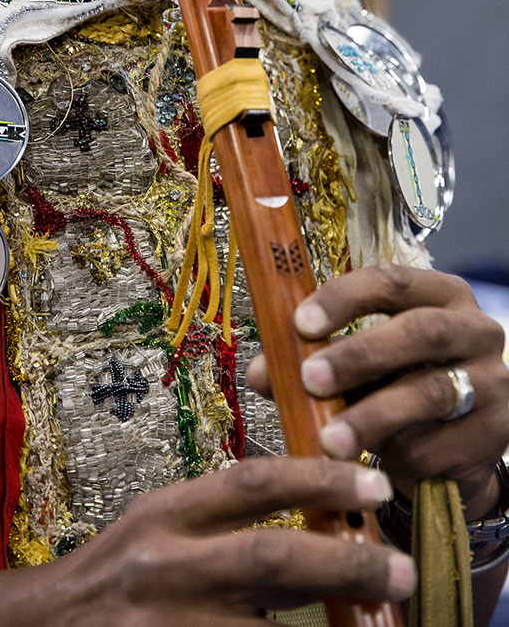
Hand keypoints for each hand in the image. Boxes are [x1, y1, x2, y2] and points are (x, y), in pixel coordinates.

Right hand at [56, 456, 413, 624]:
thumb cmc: (118, 569)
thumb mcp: (162, 524)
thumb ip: (223, 518)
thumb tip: (317, 513)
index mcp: (168, 511)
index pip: (253, 482)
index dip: (319, 479)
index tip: (373, 483)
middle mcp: (168, 565)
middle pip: (271, 557)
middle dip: (345, 561)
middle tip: (400, 569)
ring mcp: (171, 625)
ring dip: (331, 626)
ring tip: (381, 623)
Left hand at [248, 264, 508, 518]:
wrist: (453, 444)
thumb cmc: (395, 385)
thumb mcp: (356, 365)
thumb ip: (310, 360)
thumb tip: (260, 373)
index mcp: (438, 293)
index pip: (390, 281)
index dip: (344, 299)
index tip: (301, 323)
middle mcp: (475, 329)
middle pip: (420, 331)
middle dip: (359, 355)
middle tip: (309, 379)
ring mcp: (494, 381)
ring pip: (431, 392)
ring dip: (373, 416)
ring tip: (329, 441)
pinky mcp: (499, 433)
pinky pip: (444, 445)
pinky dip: (402, 455)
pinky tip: (376, 464)